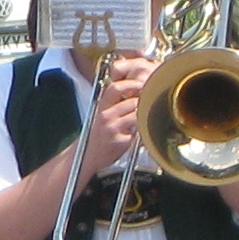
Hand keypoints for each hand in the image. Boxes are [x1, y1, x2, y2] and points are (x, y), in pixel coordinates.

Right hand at [77, 55, 151, 178]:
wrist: (89, 156)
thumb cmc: (101, 134)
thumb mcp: (104, 114)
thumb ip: (117, 102)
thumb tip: (138, 87)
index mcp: (102, 106)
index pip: (115, 87)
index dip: (131, 84)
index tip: (142, 84)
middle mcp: (105, 115)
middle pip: (130, 100)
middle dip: (141, 97)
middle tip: (149, 97)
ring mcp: (111, 127)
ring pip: (136, 112)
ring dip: (144, 114)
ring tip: (144, 117)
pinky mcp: (118, 139)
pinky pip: (137, 129)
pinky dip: (141, 129)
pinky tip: (138, 132)